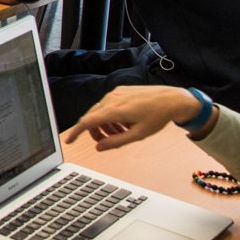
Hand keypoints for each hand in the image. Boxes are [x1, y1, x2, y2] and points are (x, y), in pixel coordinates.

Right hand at [62, 85, 204, 149]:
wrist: (171, 99)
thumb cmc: (157, 116)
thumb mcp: (138, 134)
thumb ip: (116, 142)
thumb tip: (99, 147)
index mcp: (115, 110)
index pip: (87, 122)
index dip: (75, 133)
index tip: (68, 141)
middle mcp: (111, 99)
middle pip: (92, 118)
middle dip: (95, 132)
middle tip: (105, 142)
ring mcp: (115, 94)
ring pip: (99, 112)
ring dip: (104, 125)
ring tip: (120, 133)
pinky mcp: (120, 91)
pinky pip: (107, 105)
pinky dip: (110, 116)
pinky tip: (124, 123)